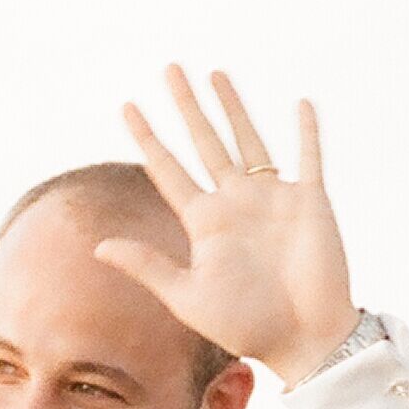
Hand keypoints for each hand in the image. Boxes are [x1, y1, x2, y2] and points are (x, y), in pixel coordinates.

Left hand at [96, 65, 359, 382]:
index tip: (127, 107)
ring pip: (248, 139)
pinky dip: (306, 132)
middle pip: (204, 142)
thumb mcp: (188, 296)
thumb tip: (98, 247)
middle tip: (169, 69)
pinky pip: (308, 157)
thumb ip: (148, 266)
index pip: (168, 170)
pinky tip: (301, 103)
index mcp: (204, 223)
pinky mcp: (310, 202)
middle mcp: (235, 203)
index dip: (147, 139)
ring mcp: (273, 199)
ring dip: (233, 107)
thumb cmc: (246, 326)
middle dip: (187, 106)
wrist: (303, 340)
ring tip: (215, 73)